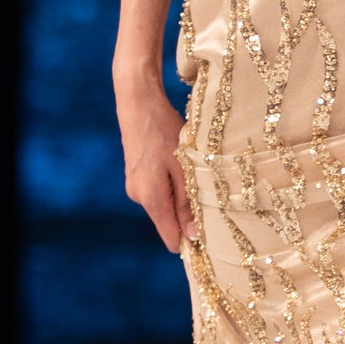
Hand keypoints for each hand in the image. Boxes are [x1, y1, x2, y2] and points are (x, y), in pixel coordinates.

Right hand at [118, 76, 195, 252]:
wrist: (138, 102)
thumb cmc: (165, 130)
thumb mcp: (184, 167)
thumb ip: (187, 203)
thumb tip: (193, 236)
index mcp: (151, 198)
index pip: (170, 238)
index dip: (190, 241)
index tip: (211, 237)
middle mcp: (138, 197)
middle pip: (168, 222)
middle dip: (187, 217)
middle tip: (209, 196)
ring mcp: (134, 187)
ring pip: (163, 206)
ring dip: (180, 199)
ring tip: (193, 174)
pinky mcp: (134, 177)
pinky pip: (157, 193)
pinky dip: (170, 188)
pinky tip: (179, 168)